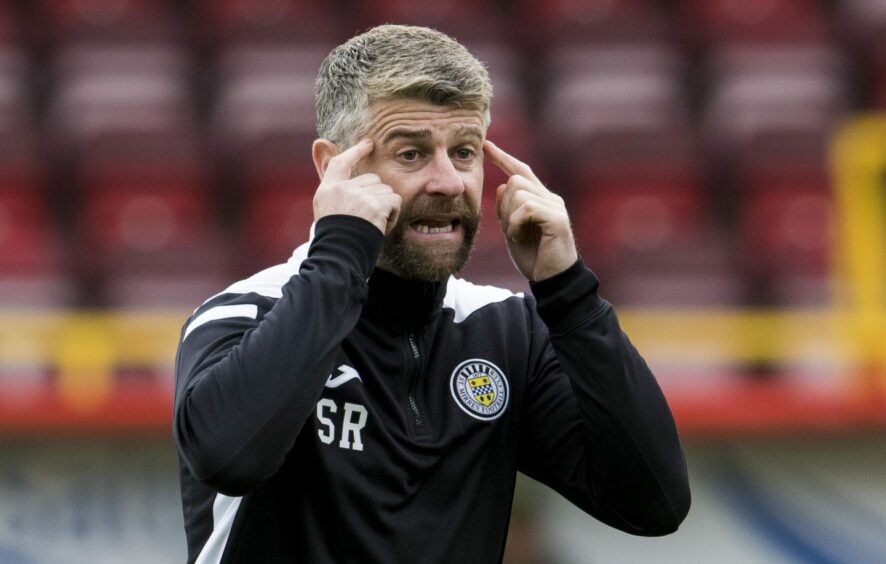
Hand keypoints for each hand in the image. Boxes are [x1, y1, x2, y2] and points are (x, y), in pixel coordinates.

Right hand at [314, 139, 401, 233]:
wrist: (339, 257)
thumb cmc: (336, 241)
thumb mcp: (328, 212)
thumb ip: (338, 192)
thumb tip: (345, 171)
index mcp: (327, 190)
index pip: (340, 163)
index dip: (355, 151)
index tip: (368, 143)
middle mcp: (341, 188)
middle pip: (372, 179)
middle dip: (376, 197)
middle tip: (368, 219)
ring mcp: (358, 195)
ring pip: (386, 190)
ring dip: (385, 207)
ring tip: (373, 224)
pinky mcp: (375, 205)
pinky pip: (395, 201)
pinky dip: (394, 215)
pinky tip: (382, 227)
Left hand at [484, 140, 576, 281]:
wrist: (551, 280)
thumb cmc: (533, 257)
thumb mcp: (512, 231)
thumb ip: (506, 210)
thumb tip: (501, 186)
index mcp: (540, 199)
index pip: (521, 171)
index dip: (502, 158)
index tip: (485, 145)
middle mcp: (550, 198)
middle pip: (515, 180)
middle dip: (503, 206)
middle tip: (509, 231)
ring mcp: (555, 206)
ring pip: (518, 192)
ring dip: (509, 217)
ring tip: (517, 236)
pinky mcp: (557, 218)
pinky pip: (526, 208)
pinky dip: (516, 224)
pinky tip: (520, 238)